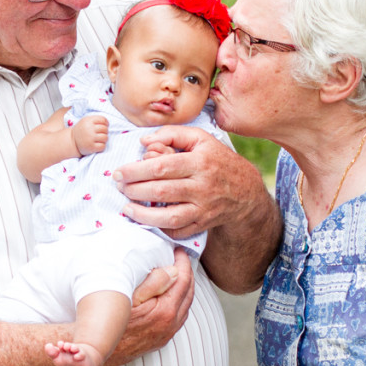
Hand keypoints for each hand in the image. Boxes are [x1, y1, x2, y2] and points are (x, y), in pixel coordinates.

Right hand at [72, 115, 108, 155]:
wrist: (72, 141)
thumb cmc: (82, 130)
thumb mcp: (86, 121)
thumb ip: (96, 119)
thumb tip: (107, 123)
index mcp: (88, 121)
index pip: (103, 120)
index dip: (106, 123)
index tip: (105, 126)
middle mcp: (89, 129)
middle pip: (105, 129)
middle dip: (105, 131)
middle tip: (101, 133)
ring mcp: (90, 138)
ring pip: (105, 138)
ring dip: (104, 139)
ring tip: (100, 139)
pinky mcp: (91, 147)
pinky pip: (103, 146)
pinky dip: (102, 146)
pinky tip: (98, 145)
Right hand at [108, 248, 193, 365]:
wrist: (96, 349)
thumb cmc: (109, 320)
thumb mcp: (129, 296)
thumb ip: (154, 282)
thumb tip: (174, 270)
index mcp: (165, 310)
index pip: (184, 280)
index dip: (183, 262)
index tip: (179, 251)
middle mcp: (170, 324)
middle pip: (189, 292)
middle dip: (187, 273)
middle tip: (179, 258)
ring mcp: (166, 334)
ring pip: (185, 306)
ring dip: (184, 288)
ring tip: (176, 272)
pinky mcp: (160, 340)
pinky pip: (179, 318)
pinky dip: (180, 302)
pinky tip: (171, 295)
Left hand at [113, 125, 256, 238]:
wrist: (245, 190)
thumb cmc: (217, 160)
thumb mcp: (200, 138)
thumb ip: (172, 134)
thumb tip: (144, 142)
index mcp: (200, 162)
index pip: (162, 166)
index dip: (136, 170)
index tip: (120, 172)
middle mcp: (203, 186)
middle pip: (162, 191)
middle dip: (135, 190)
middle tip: (120, 187)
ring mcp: (204, 208)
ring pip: (170, 217)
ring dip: (144, 215)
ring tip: (127, 208)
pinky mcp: (203, 224)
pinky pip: (179, 231)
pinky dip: (160, 229)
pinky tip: (147, 220)